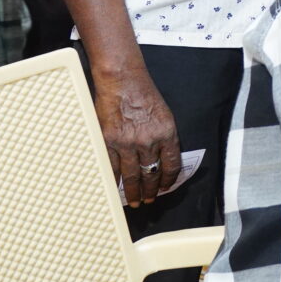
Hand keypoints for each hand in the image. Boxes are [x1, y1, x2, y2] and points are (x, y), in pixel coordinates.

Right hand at [92, 65, 181, 207]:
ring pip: (132, 176)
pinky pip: (112, 168)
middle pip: (152, 174)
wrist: (122, 80)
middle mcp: (149, 141)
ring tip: (134, 201)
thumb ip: (164, 136)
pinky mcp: (109, 142)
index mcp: (167, 133)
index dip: (169, 179)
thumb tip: (162, 157)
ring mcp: (127, 143)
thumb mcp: (164, 114)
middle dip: (151, 191)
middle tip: (149, 200)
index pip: (172, 164)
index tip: (165, 187)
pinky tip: (115, 188)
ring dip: (133, 192)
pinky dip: (113, 181)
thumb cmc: (143, 93)